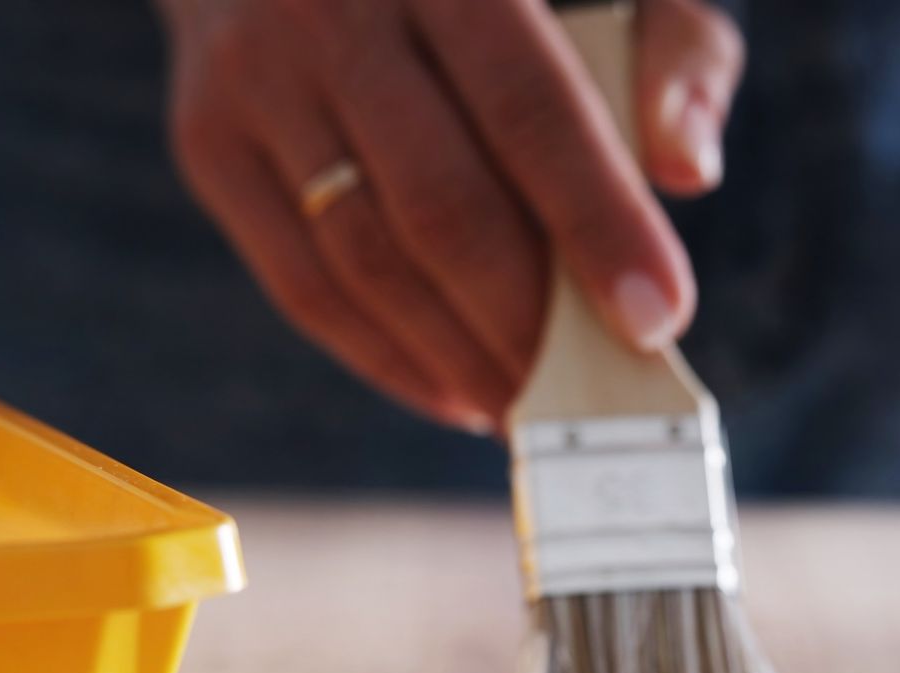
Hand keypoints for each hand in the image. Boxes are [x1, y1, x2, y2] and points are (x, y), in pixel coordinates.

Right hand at [157, 0, 743, 429]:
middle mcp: (332, 8)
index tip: (657, 317)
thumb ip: (673, 52)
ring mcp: (254, 77)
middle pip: (438, 202)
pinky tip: (456, 392)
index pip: (530, 109)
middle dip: (525, 320)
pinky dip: (386, 358)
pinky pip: (300, 283)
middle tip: (591, 396)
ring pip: (361, 257)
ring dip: (457, 357)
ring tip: (527, 406)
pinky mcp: (209, 140)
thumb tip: (689, 168)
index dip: (597, 223)